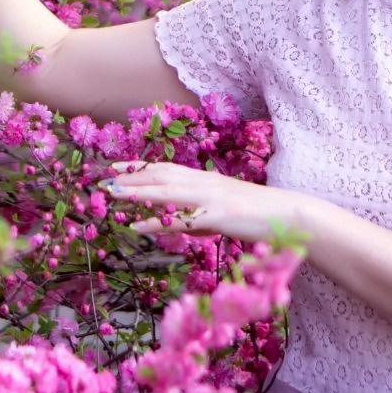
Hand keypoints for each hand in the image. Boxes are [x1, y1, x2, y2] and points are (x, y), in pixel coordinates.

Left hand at [105, 161, 301, 241]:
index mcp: (204, 179)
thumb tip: (173, 225)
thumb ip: (196, 217)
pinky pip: (180, 218)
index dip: (140, 167)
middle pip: (161, 175)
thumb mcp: (220, 212)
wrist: (286, 213)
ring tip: (113, 193)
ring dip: (137, 191)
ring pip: (166, 191)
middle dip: (131, 175)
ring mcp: (209, 197)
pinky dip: (156, 221)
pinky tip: (136, 226)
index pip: (167, 168)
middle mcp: (203, 182)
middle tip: (104, 176)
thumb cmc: (256, 214)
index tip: (118, 166)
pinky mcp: (216, 214)